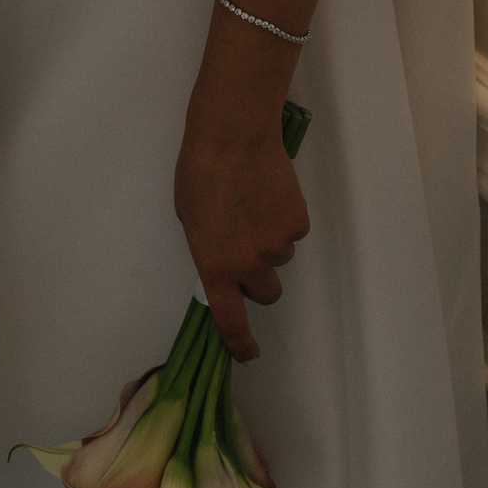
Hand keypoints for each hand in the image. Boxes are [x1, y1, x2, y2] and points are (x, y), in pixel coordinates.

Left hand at [174, 104, 308, 362]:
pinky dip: (284, 218)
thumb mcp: (189, 219)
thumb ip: (207, 249)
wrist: (233, 134)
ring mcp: (276, 244)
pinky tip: (270, 191)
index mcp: (214, 266)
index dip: (240, 343)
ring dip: (270, 241)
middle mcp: (248, 264)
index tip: (249, 354)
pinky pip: (293, 231)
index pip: (230, 321)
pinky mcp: (297, 222)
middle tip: (248, 243)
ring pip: (280, 258)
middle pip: (265, 293)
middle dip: (258, 276)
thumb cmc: (199, 170)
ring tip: (255, 204)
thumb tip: (222, 260)